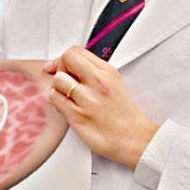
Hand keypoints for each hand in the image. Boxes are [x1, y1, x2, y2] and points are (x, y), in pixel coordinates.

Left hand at [44, 46, 159, 168]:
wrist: (134, 139)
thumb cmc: (124, 115)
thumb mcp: (115, 83)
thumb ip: (94, 72)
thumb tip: (70, 66)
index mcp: (107, 72)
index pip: (76, 51)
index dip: (65, 58)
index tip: (62, 66)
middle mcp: (98, 82)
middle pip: (66, 60)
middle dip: (61, 68)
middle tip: (66, 81)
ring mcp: (87, 99)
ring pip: (57, 80)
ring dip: (59, 88)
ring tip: (68, 96)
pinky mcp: (77, 116)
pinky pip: (54, 99)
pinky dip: (57, 102)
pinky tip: (67, 107)